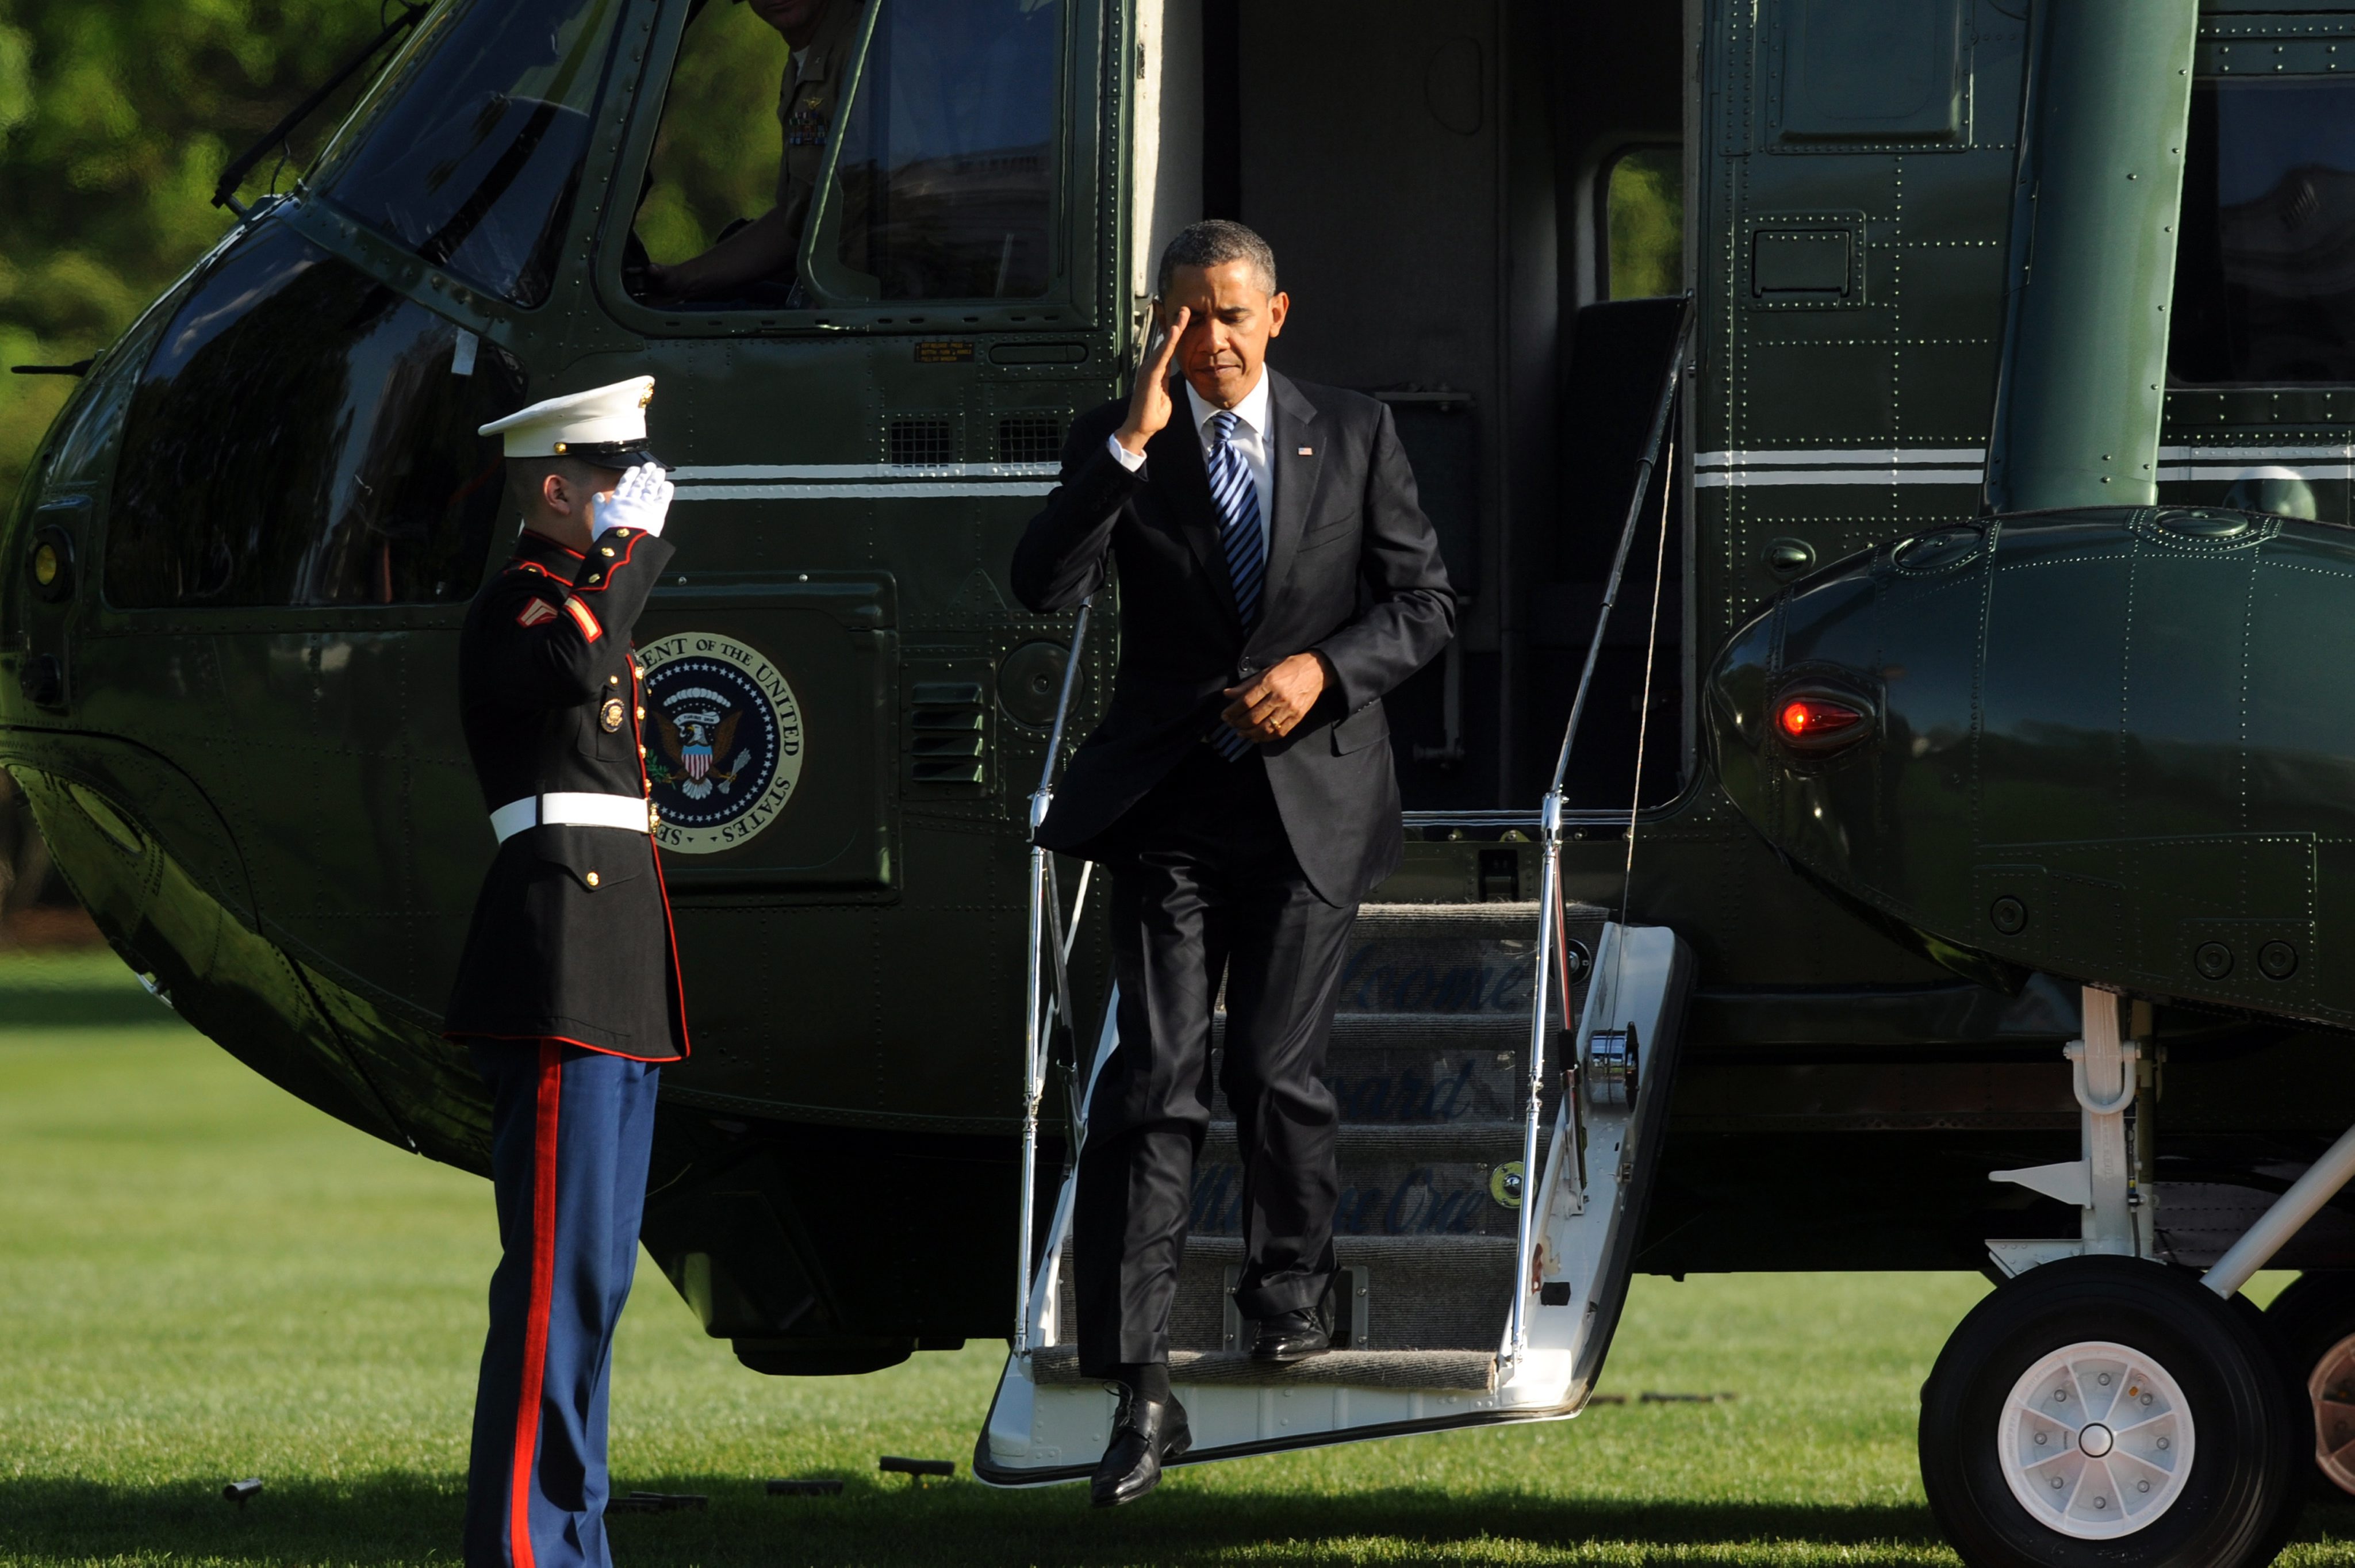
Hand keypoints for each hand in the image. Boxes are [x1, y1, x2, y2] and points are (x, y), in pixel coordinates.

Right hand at [591, 461, 674, 538]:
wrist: (623, 543)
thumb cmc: (609, 535)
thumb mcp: (599, 519)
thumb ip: (599, 506)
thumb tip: (597, 495)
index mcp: (618, 501)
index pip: (625, 484)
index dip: (631, 475)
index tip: (635, 468)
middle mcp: (632, 500)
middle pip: (640, 484)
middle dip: (645, 474)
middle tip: (650, 466)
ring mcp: (645, 504)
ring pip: (651, 488)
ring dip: (656, 478)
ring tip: (659, 471)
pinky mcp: (657, 512)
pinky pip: (663, 499)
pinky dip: (666, 491)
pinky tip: (668, 484)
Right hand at [1114, 305, 1187, 456]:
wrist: (1140, 428)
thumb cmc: (1152, 414)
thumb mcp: (1166, 395)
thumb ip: (1167, 382)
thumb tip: (1171, 374)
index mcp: (1156, 371)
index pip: (1168, 348)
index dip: (1175, 333)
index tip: (1184, 319)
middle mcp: (1151, 366)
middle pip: (1165, 341)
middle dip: (1175, 324)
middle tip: (1185, 308)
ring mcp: (1149, 369)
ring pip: (1163, 344)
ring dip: (1174, 328)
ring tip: (1184, 313)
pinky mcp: (1149, 375)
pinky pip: (1162, 355)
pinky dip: (1168, 342)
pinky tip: (1175, 331)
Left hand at [1221, 652, 1329, 742]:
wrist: (1317, 671)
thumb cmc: (1290, 668)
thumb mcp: (1267, 671)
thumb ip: (1247, 685)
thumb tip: (1228, 694)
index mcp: (1270, 682)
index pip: (1246, 701)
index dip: (1233, 711)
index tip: (1225, 715)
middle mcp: (1279, 697)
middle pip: (1253, 717)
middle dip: (1238, 723)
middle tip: (1231, 724)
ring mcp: (1289, 709)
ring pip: (1265, 728)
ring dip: (1249, 733)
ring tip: (1241, 733)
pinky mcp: (1297, 718)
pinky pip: (1279, 733)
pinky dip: (1265, 738)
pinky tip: (1256, 737)